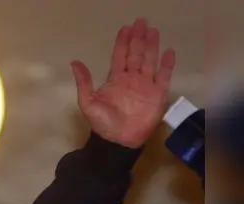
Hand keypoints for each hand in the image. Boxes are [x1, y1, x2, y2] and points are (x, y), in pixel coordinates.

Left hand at [72, 18, 175, 147]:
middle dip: (138, 38)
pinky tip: (169, 51)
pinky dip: (167, 65)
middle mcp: (131, 79)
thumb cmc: (102, 123)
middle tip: (141, 22)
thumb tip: (74, 62)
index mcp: (115, 80)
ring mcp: (145, 86)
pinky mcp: (157, 94)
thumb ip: (84, 82)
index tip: (125, 28)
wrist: (117, 141)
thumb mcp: (87, 102)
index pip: (119, 56)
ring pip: (150, 61)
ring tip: (153, 31)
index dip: (122, 43)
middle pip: (136, 54)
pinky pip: (163, 76)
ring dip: (151, 46)